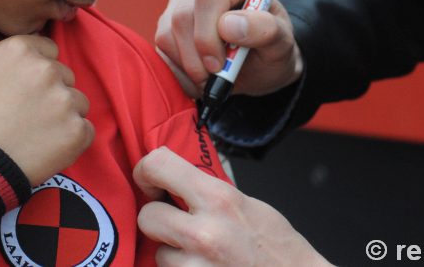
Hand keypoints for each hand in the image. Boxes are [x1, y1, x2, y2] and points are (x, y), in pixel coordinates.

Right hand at [0, 35, 93, 184]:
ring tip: (36, 134)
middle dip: (52, 93)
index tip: (28, 88)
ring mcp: (65, 100)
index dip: (39, 71)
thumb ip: (4, 56)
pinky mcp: (77, 129)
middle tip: (28, 115)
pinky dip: (72, 139)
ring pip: (78, 103)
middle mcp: (47, 70)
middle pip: (66, 76)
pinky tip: (47, 148)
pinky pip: (85, 130)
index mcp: (21, 51)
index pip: (50, 50)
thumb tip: (31, 48)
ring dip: (64, 116)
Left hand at [134, 147, 330, 266]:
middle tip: (177, 221)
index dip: (147, 171)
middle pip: (148, 216)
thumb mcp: (246, 203)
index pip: (159, 166)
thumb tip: (177, 178)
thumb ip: (210, 190)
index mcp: (219, 199)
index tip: (151, 180)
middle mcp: (204, 233)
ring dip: (173, 252)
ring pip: (158, 252)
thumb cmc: (277, 246)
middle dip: (160, 219)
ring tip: (202, 253)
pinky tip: (205, 266)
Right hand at [155, 0, 302, 98]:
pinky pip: (161, 45)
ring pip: (168, 31)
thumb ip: (265, 30)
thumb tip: (228, 25)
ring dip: (189, 65)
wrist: (259, 66)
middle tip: (216, 74)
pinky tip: (200, 73)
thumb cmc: (272, 50)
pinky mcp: (168, 17)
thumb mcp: (282, 44)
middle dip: (197, 54)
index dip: (209, 33)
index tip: (220, 62)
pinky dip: (179, 69)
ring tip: (213, 76)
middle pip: (184, 15)